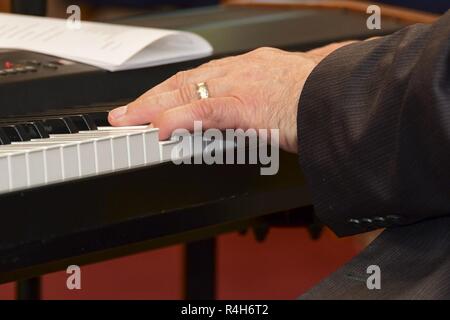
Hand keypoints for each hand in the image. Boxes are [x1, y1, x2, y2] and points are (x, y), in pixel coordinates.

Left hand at [109, 42, 354, 152]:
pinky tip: (159, 127)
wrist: (338, 96)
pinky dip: (179, 118)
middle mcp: (238, 72)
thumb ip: (257, 106)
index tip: (151, 102)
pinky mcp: (245, 104)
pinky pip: (204, 110)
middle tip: (126, 113)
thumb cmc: (315, 98)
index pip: (198, 80)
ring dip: (153, 107)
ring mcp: (239, 86)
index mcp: (246, 70)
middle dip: (151, 98)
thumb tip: (248, 121)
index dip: (170, 92)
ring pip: (186, 93)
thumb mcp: (279, 95)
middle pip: (184, 83)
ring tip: (128, 120)